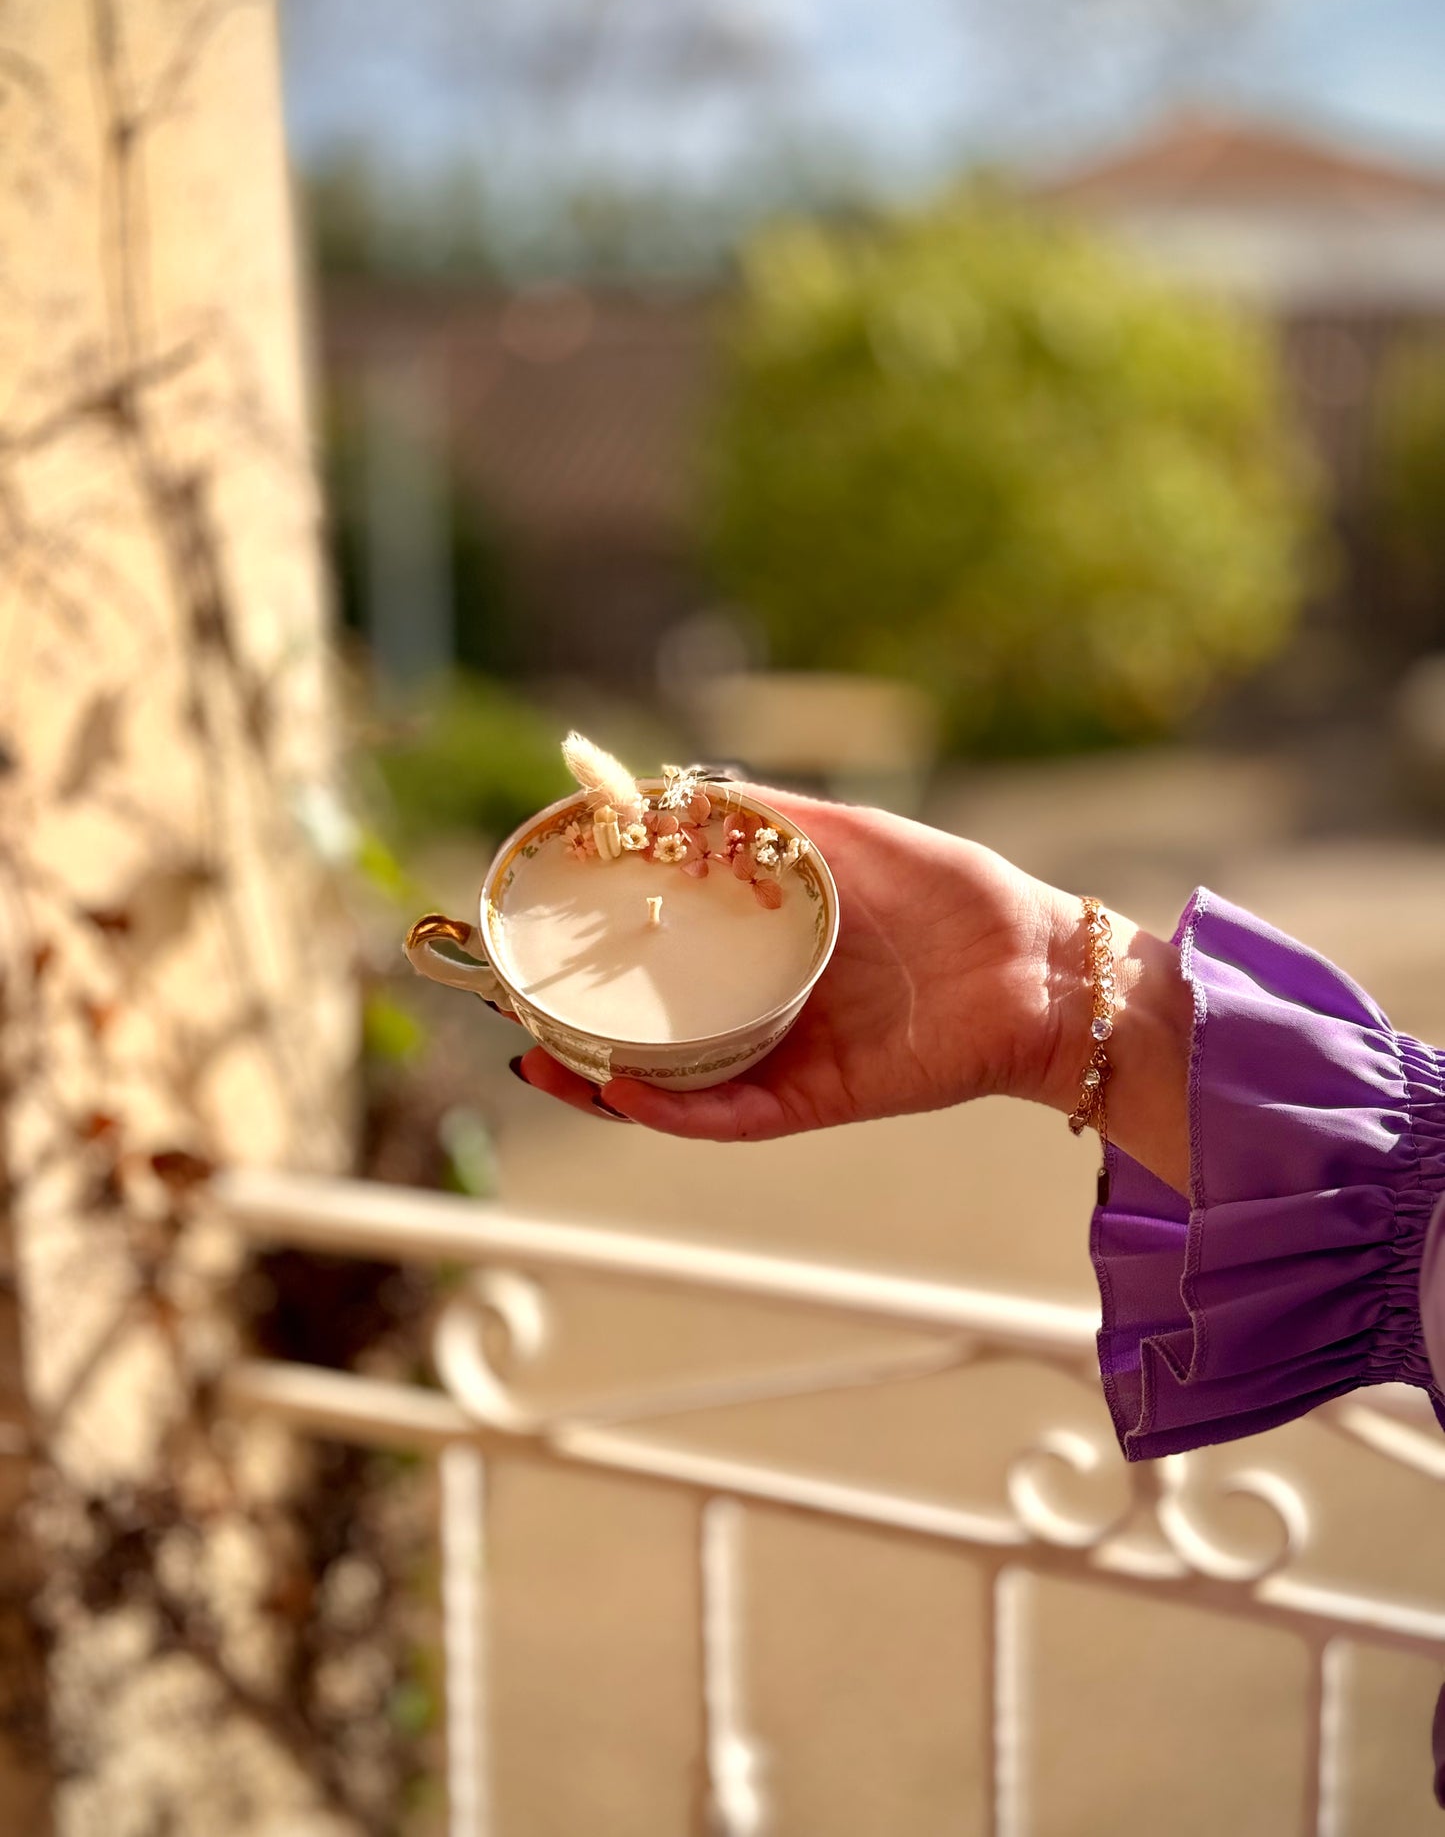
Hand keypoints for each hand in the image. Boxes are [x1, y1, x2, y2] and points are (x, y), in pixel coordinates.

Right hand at [513, 789, 1068, 1116]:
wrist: (1044, 967)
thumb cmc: (956, 895)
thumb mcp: (850, 834)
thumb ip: (766, 817)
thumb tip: (669, 790)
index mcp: (764, 947)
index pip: (661, 955)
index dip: (592, 949)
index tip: (532, 929)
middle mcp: (762, 1008)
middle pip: (649, 1028)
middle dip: (575, 1026)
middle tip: (511, 1009)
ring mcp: (784, 1059)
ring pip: (675, 1084)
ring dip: (604, 1080)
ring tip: (544, 1061)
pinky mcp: (815, 1100)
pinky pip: (730, 1116)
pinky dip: (674, 1110)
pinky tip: (625, 1088)